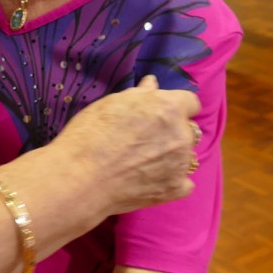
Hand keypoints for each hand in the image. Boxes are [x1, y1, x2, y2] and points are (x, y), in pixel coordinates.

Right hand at [54, 75, 199, 214]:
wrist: (82, 178)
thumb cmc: (91, 134)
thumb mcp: (112, 104)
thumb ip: (140, 94)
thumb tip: (152, 84)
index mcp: (168, 108)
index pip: (190, 102)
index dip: (176, 106)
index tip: (160, 113)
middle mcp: (181, 134)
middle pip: (188, 129)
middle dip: (173, 131)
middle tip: (146, 139)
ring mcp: (181, 164)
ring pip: (185, 155)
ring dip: (172, 155)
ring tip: (144, 162)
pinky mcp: (176, 188)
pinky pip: (184, 181)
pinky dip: (171, 180)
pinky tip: (150, 180)